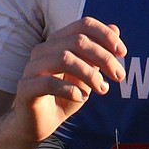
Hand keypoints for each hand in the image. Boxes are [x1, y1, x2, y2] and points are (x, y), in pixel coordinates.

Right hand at [13, 17, 126, 145]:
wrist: (39, 124)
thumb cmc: (64, 97)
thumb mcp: (87, 75)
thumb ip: (98, 54)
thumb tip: (115, 28)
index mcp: (58, 42)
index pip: (83, 25)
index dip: (106, 36)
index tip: (122, 53)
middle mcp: (43, 49)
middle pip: (78, 41)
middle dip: (104, 58)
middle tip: (119, 76)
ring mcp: (32, 67)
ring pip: (64, 58)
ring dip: (90, 74)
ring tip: (102, 89)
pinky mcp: (25, 87)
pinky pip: (49, 83)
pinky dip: (70, 90)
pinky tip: (81, 97)